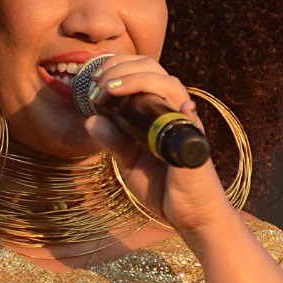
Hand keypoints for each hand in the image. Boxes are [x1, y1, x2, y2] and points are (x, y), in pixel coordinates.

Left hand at [80, 54, 236, 233]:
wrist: (188, 216)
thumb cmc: (162, 187)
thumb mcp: (128, 162)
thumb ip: (113, 141)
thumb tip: (90, 120)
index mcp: (157, 113)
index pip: (142, 74)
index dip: (118, 68)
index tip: (94, 80)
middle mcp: (172, 111)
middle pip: (153, 69)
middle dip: (121, 67)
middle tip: (97, 81)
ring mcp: (184, 122)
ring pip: (167, 82)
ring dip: (134, 78)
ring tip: (109, 88)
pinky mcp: (192, 139)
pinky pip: (185, 111)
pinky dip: (169, 101)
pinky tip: (147, 101)